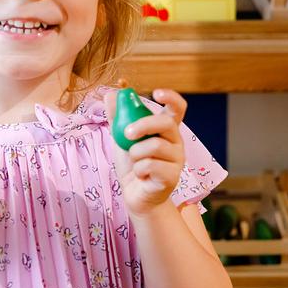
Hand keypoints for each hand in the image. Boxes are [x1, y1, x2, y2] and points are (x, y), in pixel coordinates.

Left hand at [105, 87, 186, 216]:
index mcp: (166, 130)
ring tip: (135, 162)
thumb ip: (117, 117)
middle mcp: (176, 142)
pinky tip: (141, 176)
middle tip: (126, 133)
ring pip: (155, 146)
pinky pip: (150, 165)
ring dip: (135, 153)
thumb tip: (110, 94)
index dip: (170, 97)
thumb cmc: (132, 165)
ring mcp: (177, 160)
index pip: (177, 108)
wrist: (134, 195)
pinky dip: (138, 170)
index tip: (156, 92)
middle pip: (166, 123)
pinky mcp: (172, 177)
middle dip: (143, 124)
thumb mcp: (121, 138)